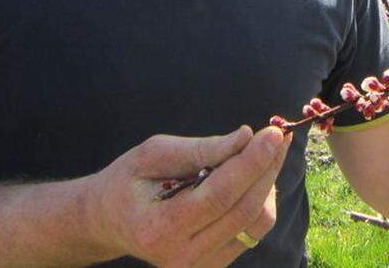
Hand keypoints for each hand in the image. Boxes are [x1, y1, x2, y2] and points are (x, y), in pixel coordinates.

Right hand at [85, 126, 291, 267]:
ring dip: (267, 183)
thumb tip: (246, 137)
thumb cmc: (128, 181)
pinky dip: (259, 200)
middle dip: (266, 168)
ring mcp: (199, 266)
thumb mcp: (153, 154)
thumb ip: (201, 149)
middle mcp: (181, 257)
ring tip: (264, 154)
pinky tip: (252, 177)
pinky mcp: (213, 265)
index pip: (218, 196)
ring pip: (255, 224)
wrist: (110, 221)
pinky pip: (252, 232)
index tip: (272, 133)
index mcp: (158, 229)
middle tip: (278, 136)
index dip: (250, 163)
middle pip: (243, 210)